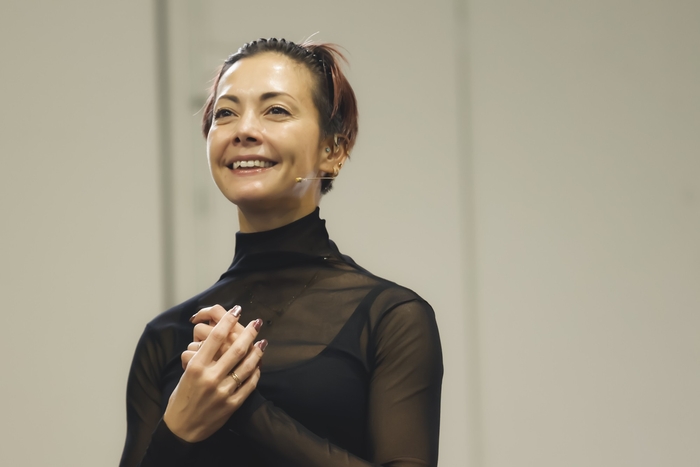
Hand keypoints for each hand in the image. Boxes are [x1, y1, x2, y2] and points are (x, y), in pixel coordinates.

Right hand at [164, 307, 265, 442]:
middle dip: (249, 332)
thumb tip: (218, 335)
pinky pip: (249, 385)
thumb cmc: (182, 396)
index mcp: (196, 367)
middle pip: (235, 348)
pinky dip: (256, 372)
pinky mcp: (231, 405)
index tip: (237, 310)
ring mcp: (222, 392)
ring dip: (257, 352)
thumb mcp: (186, 373)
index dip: (228, 320)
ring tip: (263, 341)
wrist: (181, 428)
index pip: (215, 337)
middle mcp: (210, 377)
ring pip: (246, 366)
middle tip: (257, 322)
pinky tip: (259, 364)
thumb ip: (202, 356)